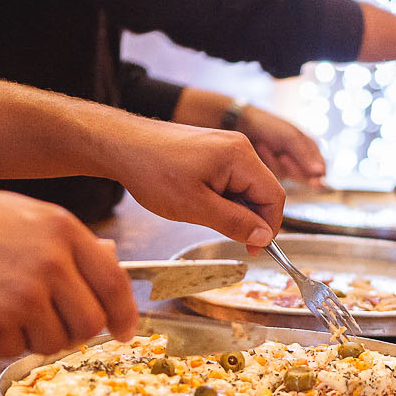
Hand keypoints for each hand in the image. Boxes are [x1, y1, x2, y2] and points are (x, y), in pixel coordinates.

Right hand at [0, 188, 137, 356]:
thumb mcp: (26, 215)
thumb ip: (70, 243)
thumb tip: (113, 262)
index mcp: (62, 230)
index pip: (114, 283)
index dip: (125, 313)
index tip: (125, 330)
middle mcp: (49, 263)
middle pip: (90, 323)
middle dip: (78, 332)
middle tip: (53, 324)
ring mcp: (21, 296)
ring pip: (56, 343)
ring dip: (38, 337)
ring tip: (7, 309)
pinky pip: (16, 351)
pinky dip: (2, 342)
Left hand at [103, 117, 285, 250]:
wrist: (122, 145)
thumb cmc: (153, 171)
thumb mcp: (196, 207)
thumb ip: (235, 223)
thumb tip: (264, 237)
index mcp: (240, 156)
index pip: (274, 196)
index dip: (269, 227)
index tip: (254, 249)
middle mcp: (238, 146)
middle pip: (262, 191)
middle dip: (251, 218)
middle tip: (231, 239)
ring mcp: (226, 146)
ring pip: (246, 187)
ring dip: (235, 209)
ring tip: (206, 217)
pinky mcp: (213, 150)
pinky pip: (231, 179)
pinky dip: (224, 197)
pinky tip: (203, 205)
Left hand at [234, 105, 325, 181]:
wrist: (242, 123)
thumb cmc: (270, 126)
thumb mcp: (289, 138)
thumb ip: (304, 156)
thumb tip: (320, 173)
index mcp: (310, 148)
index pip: (320, 169)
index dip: (318, 177)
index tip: (313, 183)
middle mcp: (300, 159)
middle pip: (304, 177)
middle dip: (292, 167)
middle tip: (282, 156)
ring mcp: (285, 167)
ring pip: (287, 177)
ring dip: (276, 162)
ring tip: (265, 146)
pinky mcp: (271, 172)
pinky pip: (274, 176)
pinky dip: (268, 163)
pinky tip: (260, 149)